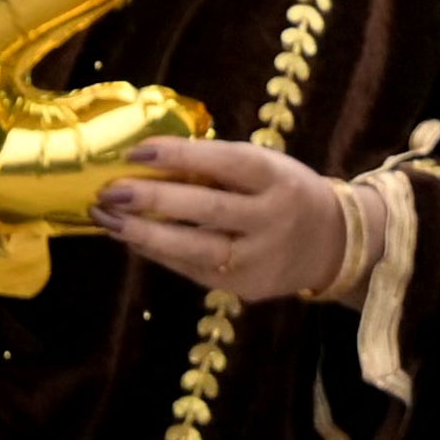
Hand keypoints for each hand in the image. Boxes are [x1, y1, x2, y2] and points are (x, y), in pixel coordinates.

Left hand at [94, 135, 351, 301]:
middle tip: (109, 191)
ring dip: (145, 234)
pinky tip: (132, 238)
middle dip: (153, 200)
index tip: (135, 151)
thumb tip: (146, 159)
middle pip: (209, 209)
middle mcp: (272, 219)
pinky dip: (159, 253)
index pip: (226, 163)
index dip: (180, 156)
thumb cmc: (282, 191)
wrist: (332, 242)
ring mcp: (260, 258)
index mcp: (276, 178)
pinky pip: (194, 269)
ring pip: (197, 248)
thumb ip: (216, 164)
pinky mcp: (246, 288)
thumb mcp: (264, 166)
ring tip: (107, 219)